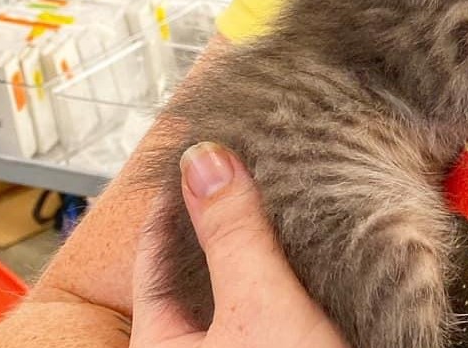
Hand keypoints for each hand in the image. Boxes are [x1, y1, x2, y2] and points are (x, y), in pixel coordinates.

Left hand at [131, 143, 349, 346]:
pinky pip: (271, 300)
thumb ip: (231, 233)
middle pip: (198, 262)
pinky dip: (285, 267)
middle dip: (228, 210)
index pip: (155, 246)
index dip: (182, 190)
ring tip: (287, 186)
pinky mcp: (280, 345)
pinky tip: (313, 237)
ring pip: (238, 281)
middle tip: (256, 155)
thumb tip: (205, 158)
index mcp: (159, 347)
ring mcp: (235, 347)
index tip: (209, 141)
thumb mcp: (259, 305)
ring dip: (262, 239)